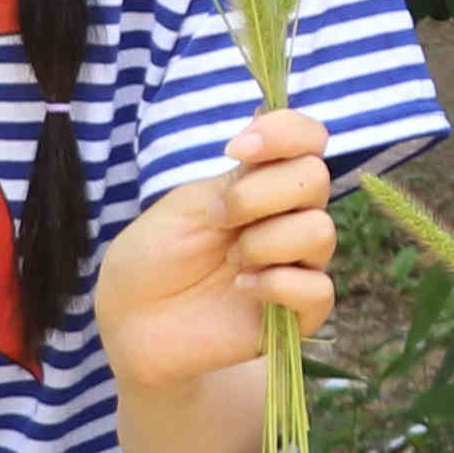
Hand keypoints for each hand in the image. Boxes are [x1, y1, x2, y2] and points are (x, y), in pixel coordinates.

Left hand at [96, 109, 335, 400]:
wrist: (133, 320)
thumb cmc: (155, 256)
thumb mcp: (190, 204)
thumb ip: (240, 179)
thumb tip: (273, 140)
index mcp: (263, 183)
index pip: (307, 139)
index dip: (285, 132)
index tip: (237, 149)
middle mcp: (288, 218)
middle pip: (316, 178)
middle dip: (260, 194)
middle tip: (217, 218)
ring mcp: (297, 265)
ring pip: (319, 232)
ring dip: (265, 242)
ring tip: (230, 261)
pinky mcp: (298, 314)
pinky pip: (318, 289)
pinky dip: (278, 284)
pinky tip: (243, 289)